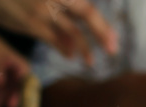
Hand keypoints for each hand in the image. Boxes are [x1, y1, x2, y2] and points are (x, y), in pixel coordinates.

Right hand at [0, 0, 117, 65]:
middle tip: (113, 49)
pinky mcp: (32, 23)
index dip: (101, 22)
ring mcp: (43, 9)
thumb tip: (80, 33)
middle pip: (86, 13)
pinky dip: (66, 50)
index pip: (86, 5)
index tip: (112, 38)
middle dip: (102, 33)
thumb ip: (64, 8)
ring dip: (85, 49)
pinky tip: (71, 57)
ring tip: (91, 62)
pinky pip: (55, 40)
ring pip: (72, 31)